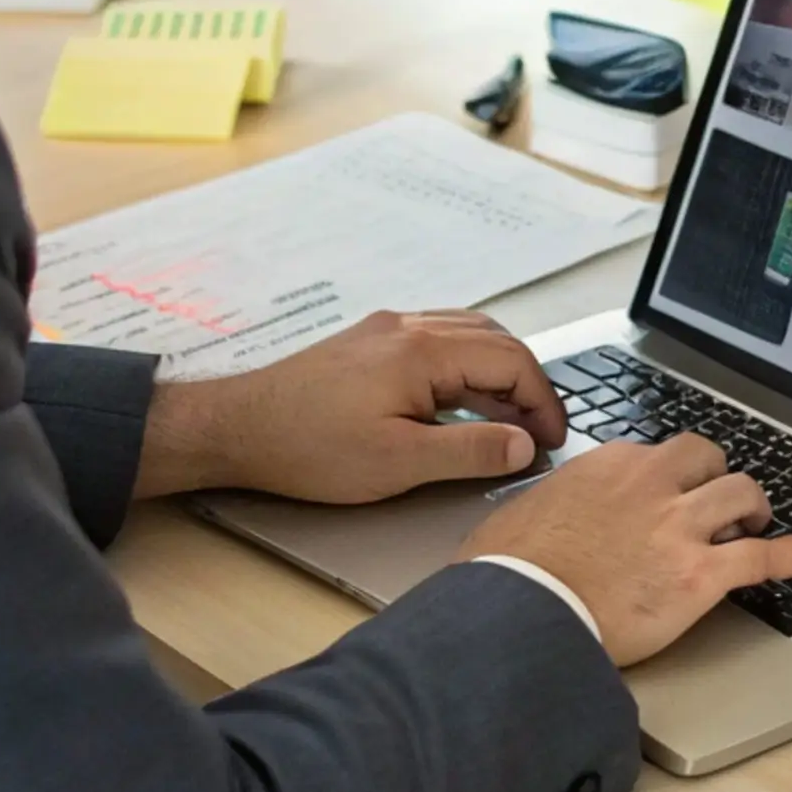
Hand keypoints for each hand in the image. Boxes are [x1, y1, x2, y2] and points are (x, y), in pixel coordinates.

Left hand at [132, 310, 566, 503]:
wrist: (237, 428)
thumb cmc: (309, 448)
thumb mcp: (399, 464)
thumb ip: (470, 450)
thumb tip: (524, 445)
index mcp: (422, 351)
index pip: (510, 360)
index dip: (542, 401)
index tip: (554, 440)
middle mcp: (409, 326)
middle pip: (495, 339)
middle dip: (526, 384)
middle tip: (540, 432)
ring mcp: (387, 329)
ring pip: (468, 334)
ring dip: (498, 372)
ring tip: (510, 420)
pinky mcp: (369, 341)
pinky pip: (438, 339)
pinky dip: (466, 365)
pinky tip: (462, 402)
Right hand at [456, 434, 791, 666]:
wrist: (523, 608)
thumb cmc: (510, 569)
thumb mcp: (522, 513)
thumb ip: (550, 504)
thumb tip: (538, 518)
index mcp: (609, 465)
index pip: (657, 454)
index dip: (668, 474)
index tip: (670, 490)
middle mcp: (651, 483)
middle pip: (707, 458)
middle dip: (717, 475)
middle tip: (720, 499)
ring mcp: (679, 526)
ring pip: (741, 494)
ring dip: (753, 508)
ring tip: (758, 522)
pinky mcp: (699, 574)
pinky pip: (759, 556)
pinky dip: (785, 556)